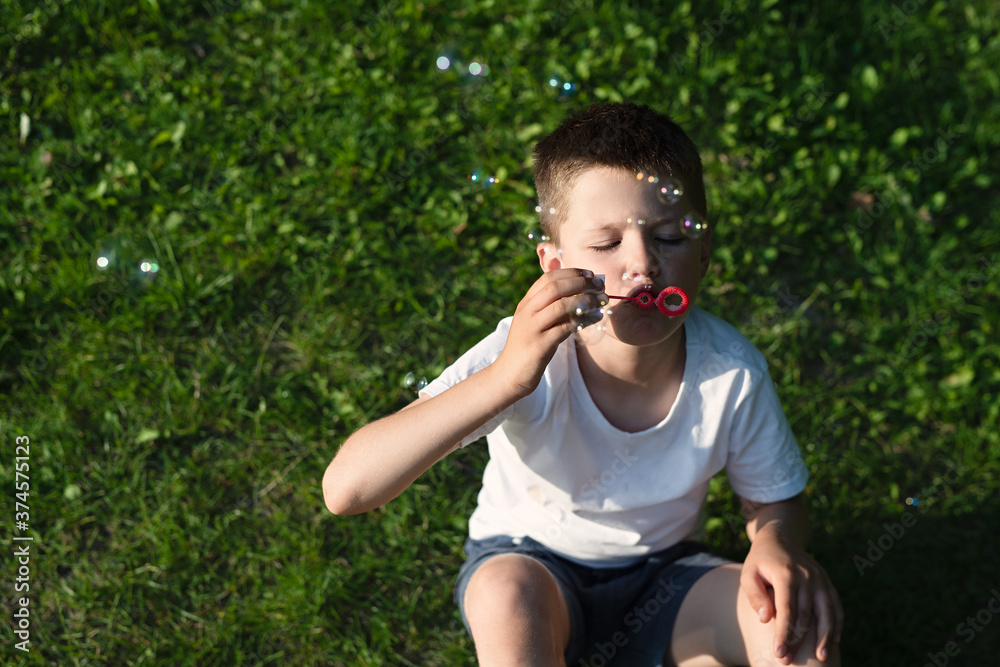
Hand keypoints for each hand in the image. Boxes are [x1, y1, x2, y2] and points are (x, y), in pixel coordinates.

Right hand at [493, 268, 605, 396]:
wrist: (509, 374)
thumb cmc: (528, 347)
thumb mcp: (535, 323)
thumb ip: (552, 309)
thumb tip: (582, 295)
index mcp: (526, 303)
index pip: (548, 278)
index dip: (571, 273)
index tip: (590, 274)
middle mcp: (527, 312)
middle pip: (555, 287)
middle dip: (581, 283)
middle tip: (600, 284)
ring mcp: (532, 328)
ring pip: (561, 306)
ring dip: (586, 300)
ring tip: (602, 300)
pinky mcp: (539, 345)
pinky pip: (565, 328)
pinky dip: (583, 321)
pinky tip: (595, 318)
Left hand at [740, 524, 842, 662]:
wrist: (780, 538)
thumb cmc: (760, 561)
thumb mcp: (748, 573)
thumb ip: (755, 595)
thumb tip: (766, 619)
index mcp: (786, 574)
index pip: (787, 611)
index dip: (783, 634)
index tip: (778, 653)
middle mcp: (807, 576)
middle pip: (806, 616)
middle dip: (798, 641)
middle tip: (789, 661)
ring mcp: (820, 579)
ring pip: (827, 613)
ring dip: (824, 638)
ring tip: (821, 658)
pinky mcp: (827, 582)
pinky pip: (836, 605)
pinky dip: (837, 624)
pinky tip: (834, 641)